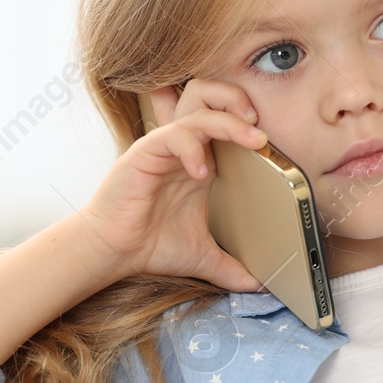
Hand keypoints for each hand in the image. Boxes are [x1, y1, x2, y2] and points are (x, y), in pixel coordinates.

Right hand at [79, 77, 268, 292]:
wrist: (112, 253)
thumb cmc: (150, 245)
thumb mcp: (203, 256)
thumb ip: (232, 268)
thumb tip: (261, 286)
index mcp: (200, 161)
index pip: (224, 119)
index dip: (247, 119)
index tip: (270, 139)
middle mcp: (183, 148)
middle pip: (207, 95)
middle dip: (235, 99)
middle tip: (258, 124)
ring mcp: (164, 147)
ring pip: (196, 110)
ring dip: (227, 120)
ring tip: (251, 139)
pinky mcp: (144, 153)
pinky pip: (172, 135)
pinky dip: (192, 148)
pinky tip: (202, 173)